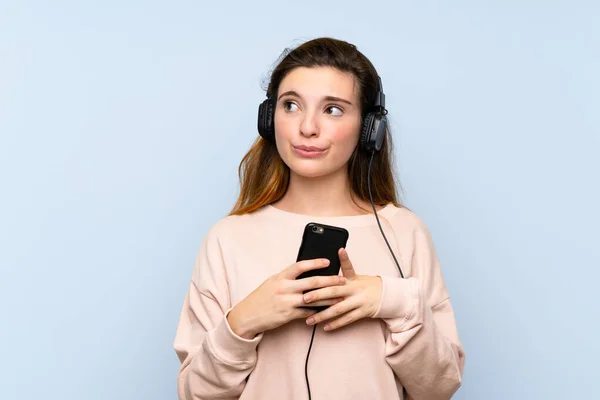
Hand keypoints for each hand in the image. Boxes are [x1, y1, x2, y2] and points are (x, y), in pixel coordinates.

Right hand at [227, 258, 346, 338]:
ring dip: (329, 298)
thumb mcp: (272, 283)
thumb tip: (305, 273)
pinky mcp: (288, 315)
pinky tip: (327, 310)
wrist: (247, 316)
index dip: (315, 263)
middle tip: (342, 279)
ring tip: (341, 296)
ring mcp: (287, 302)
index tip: (328, 261)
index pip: (300, 266)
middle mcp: (284, 288)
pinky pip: (307, 312)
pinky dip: (318, 311)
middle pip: (312, 282)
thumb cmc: (261, 298)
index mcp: (280, 277)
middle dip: (330, 280)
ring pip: (313, 299)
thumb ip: (287, 278)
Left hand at [302, 248, 381, 330]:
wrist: (385, 296)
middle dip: (319, 296)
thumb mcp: (355, 275)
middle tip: (305, 298)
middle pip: (334, 292)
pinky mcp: (361, 312)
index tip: (325, 265)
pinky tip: (325, 327)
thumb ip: (344, 269)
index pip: (344, 270)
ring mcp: (358, 301)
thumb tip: (336, 254)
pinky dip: (336, 324)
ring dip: (323, 315)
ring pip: (338, 309)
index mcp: (351, 279)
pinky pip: (347, 319)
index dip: (339, 263)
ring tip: (309, 320)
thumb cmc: (365, 284)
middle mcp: (354, 289)